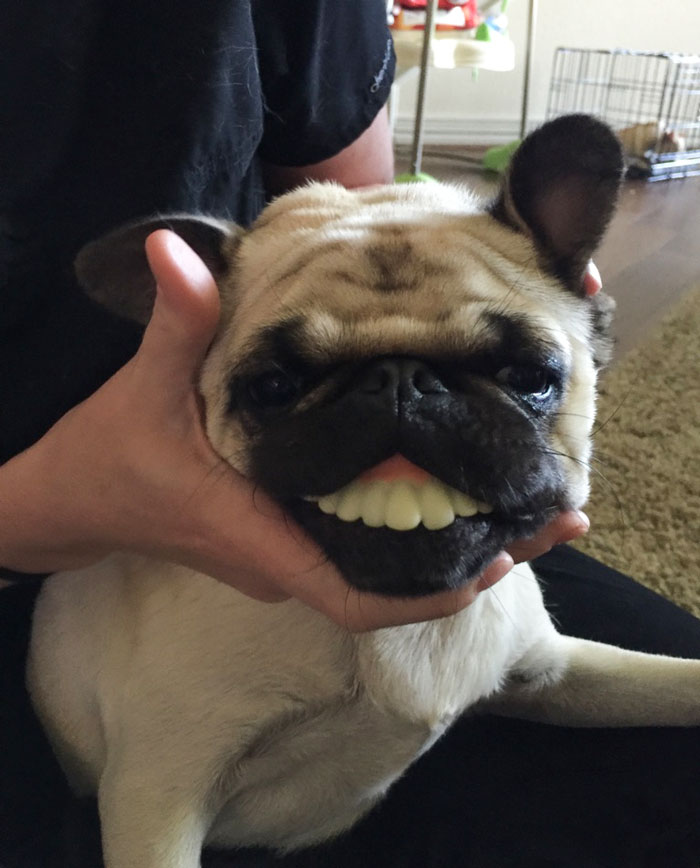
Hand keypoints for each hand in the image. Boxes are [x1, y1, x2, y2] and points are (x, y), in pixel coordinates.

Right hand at [0, 233, 590, 631]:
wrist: (77, 499)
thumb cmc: (110, 454)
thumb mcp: (144, 385)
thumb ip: (176, 321)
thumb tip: (179, 247)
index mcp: (258, 534)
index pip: (354, 595)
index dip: (429, 594)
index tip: (497, 560)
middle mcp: (284, 558)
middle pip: (395, 587)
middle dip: (474, 563)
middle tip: (550, 516)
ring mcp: (289, 553)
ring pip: (388, 568)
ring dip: (457, 547)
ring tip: (527, 505)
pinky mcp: (289, 538)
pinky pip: (368, 547)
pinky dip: (421, 529)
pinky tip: (461, 490)